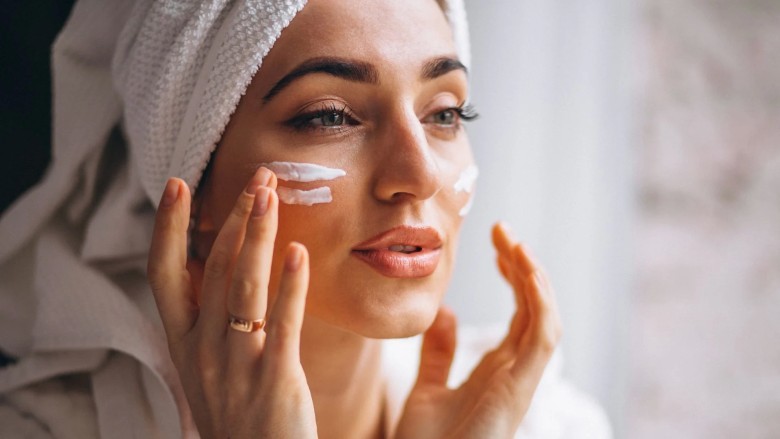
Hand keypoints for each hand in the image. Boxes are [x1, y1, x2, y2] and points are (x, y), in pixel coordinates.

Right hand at [147, 168, 317, 438]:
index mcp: (183, 343)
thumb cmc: (239, 414)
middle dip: (233, 217)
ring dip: (255, 235)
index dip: (167, 227)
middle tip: (258, 176)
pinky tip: (299, 253)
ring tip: (269, 193)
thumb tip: (224, 263)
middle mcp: (202, 349)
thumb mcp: (209, 367)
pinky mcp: (274, 380)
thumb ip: (211, 320)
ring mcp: (236, 365)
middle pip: (213, 269)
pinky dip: (289, 286)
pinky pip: (282, 324)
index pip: (163, 275)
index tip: (176, 184)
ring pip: (242, 287)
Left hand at [394, 223, 561, 438]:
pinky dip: (540, 302)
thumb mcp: (426, 389)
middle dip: (522, 267)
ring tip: (513, 242)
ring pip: (543, 316)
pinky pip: (544, 337)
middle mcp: (515, 371)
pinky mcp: (519, 388)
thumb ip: (437, 354)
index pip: (518, 313)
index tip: (496, 243)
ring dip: (533, 276)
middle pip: (532, 308)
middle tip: (503, 230)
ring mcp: (521, 379)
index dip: (513, 276)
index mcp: (497, 369)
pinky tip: (525, 270)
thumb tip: (443, 313)